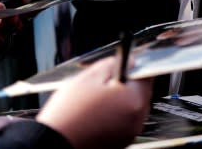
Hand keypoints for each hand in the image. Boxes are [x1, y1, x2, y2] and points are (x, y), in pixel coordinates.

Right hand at [36, 56, 152, 148]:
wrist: (55, 143)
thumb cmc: (69, 114)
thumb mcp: (89, 78)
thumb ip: (113, 64)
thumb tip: (129, 61)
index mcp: (134, 101)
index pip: (146, 74)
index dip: (133, 65)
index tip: (124, 64)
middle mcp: (137, 120)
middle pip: (140, 92)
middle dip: (126, 84)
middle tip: (103, 83)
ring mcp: (130, 133)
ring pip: (131, 107)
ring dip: (119, 100)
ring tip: (96, 101)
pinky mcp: (120, 142)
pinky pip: (123, 122)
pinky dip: (114, 116)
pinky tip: (95, 114)